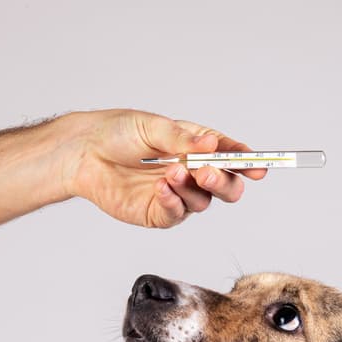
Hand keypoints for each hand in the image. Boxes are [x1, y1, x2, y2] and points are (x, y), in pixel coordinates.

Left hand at [64, 109, 266, 227]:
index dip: (246, 161)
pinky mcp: (158, 212)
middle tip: (207, 172)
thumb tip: (212, 145)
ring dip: (192, 188)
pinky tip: (161, 189)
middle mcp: (190, 172)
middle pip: (227, 186)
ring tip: (170, 173)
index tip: (258, 164)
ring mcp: (176, 195)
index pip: (229, 156)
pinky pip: (176, 214)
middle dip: (225, 180)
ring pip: (203, 202)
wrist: (83, 153)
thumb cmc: (116, 133)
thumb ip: (184, 139)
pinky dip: (173, 202)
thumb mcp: (153, 127)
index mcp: (195, 146)